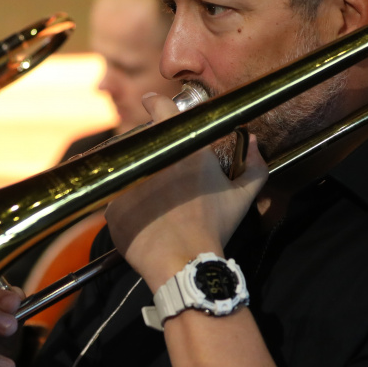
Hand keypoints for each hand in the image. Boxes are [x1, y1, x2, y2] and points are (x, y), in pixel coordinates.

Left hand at [105, 92, 266, 290]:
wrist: (183, 263)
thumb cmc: (213, 228)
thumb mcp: (241, 197)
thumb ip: (254, 166)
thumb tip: (254, 143)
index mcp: (184, 148)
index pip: (161, 107)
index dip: (155, 103)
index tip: (151, 103)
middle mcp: (152, 158)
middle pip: (145, 141)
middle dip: (153, 151)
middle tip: (164, 171)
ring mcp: (127, 180)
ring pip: (129, 171)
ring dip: (141, 180)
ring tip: (157, 204)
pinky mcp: (112, 205)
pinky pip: (118, 200)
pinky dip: (130, 208)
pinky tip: (146, 222)